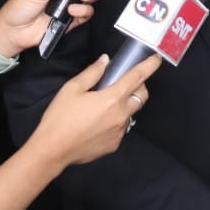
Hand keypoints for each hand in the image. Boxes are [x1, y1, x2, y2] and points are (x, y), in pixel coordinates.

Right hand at [30, 51, 159, 166]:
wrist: (52, 150)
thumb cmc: (60, 118)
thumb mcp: (72, 89)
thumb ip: (92, 73)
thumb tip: (105, 61)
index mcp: (112, 98)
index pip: (137, 78)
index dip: (149, 66)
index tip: (156, 59)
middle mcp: (121, 115)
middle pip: (141, 96)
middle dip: (139, 86)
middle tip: (124, 82)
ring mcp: (119, 132)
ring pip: (131, 113)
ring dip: (125, 105)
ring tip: (105, 105)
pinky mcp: (114, 145)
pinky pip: (121, 128)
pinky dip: (116, 121)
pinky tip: (99, 122)